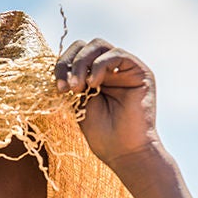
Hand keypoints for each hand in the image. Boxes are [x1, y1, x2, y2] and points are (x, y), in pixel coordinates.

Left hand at [55, 39, 159, 167]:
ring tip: (79, 88)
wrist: (123, 152)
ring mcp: (124, 68)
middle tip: (67, 88)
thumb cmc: (102, 134)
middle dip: (70, 62)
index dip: (62, 65)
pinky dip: (100, 66)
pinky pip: (117, 54)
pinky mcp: (139, 71)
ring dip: (82, 64)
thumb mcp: (77, 103)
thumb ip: (72, 82)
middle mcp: (109, 68)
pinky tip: (94, 84)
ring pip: (98, 45)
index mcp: (93, 75)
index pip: (74, 54)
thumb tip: (59, 64)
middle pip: (85, 45)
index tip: (58, 88)